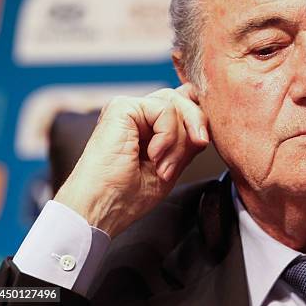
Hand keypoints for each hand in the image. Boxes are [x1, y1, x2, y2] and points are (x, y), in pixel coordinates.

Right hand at [54, 83, 208, 237]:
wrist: (102, 207)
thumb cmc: (129, 196)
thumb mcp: (173, 164)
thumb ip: (188, 140)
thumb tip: (203, 120)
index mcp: (149, 126)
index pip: (186, 103)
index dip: (200, 118)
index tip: (202, 143)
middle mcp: (139, 114)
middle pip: (184, 98)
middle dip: (197, 124)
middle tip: (197, 146)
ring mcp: (130, 109)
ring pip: (176, 103)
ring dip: (180, 139)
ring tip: (164, 165)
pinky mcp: (121, 107)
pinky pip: (164, 108)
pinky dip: (167, 134)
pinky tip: (153, 154)